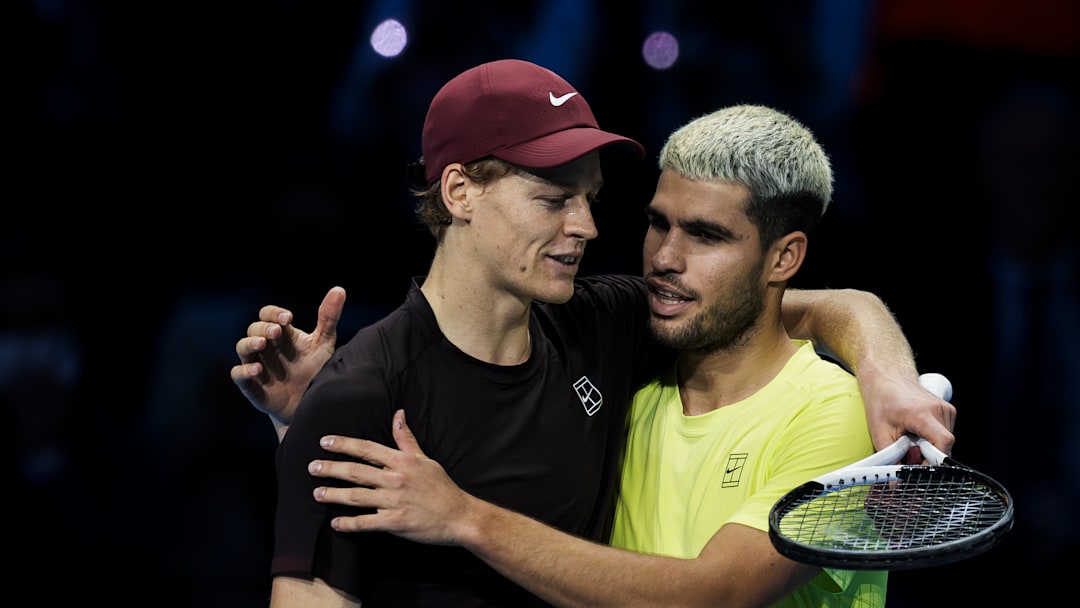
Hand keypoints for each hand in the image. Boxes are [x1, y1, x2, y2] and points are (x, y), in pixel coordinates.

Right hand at [230, 286, 343, 425]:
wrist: (311, 403)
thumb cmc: (315, 370)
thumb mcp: (324, 344)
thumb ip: (329, 318)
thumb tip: (339, 290)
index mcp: (281, 335)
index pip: (268, 315)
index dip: (274, 313)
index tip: (288, 318)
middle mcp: (266, 347)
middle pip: (254, 329)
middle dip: (264, 328)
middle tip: (277, 331)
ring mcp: (257, 365)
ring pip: (242, 348)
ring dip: (250, 343)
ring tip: (262, 344)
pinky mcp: (252, 386)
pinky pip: (238, 375)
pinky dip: (244, 371)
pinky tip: (257, 369)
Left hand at [310, 409, 474, 545]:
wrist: (459, 516)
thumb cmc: (442, 487)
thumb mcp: (425, 459)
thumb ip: (406, 439)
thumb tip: (399, 414)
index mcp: (402, 461)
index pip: (367, 449)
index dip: (344, 444)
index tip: (325, 442)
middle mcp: (395, 479)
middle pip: (356, 471)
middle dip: (331, 468)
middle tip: (311, 467)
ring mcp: (394, 502)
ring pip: (356, 497)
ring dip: (333, 494)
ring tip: (316, 493)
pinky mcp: (395, 523)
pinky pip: (366, 523)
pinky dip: (348, 524)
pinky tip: (335, 523)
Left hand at [859, 372, 956, 462]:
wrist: (887, 379)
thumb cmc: (882, 401)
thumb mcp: (880, 433)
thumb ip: (890, 458)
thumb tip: (895, 482)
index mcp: (922, 413)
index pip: (943, 442)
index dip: (935, 461)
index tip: (921, 469)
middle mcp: (939, 410)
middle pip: (944, 447)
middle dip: (927, 457)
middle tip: (907, 453)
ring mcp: (947, 410)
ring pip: (945, 444)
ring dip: (929, 448)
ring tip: (910, 437)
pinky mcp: (949, 412)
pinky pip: (945, 436)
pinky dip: (932, 440)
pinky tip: (918, 432)